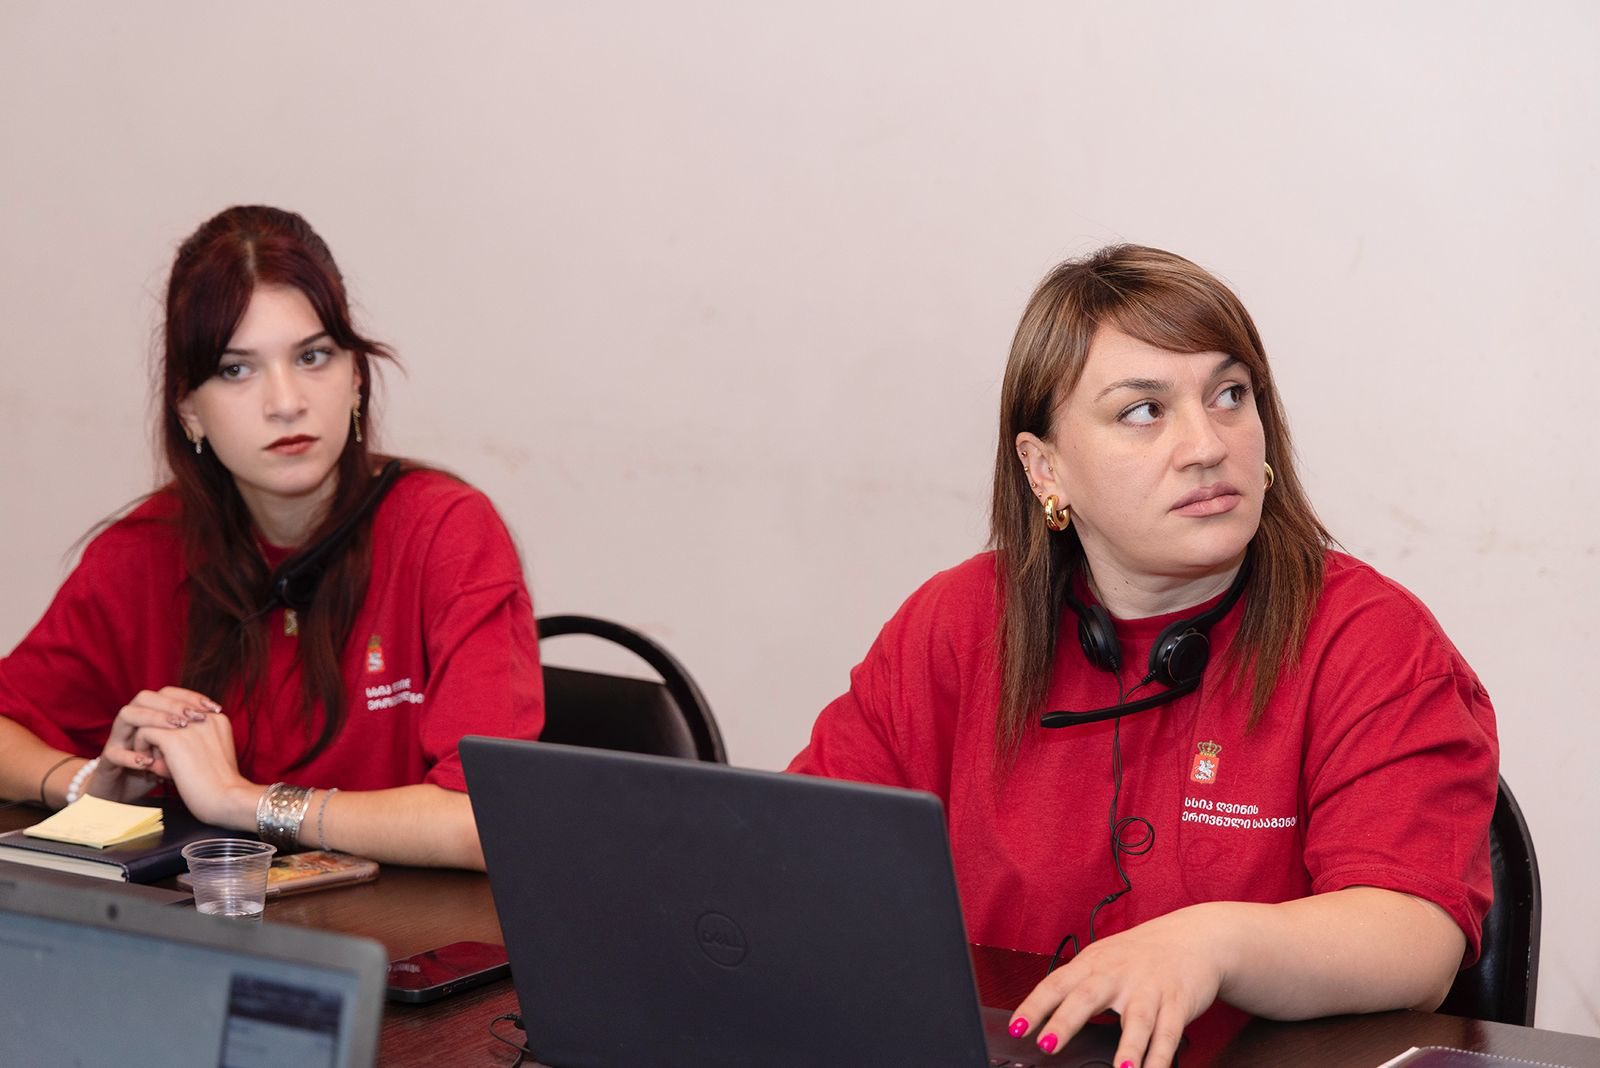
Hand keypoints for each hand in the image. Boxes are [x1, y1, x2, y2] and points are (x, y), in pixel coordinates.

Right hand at [88, 686, 218, 802]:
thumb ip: (190, 733)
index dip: (189, 696)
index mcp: (149, 716)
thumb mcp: (178, 749)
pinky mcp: (108, 761)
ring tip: (174, 731)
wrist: (124, 793)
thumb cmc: (155, 768)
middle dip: (170, 704)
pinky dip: (132, 756)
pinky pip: (114, 753)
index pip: (167, 694)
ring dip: (151, 720)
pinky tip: (149, 762)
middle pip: (145, 698)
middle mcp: (132, 722)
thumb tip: (216, 717)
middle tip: (193, 716)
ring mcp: (117, 739)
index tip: (212, 706)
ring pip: (126, 715)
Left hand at [132, 707, 260, 828]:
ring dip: (147, 737)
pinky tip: (147, 764)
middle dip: (157, 725)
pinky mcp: (172, 738)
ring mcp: (188, 726)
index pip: (184, 703)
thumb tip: (165, 742)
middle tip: (153, 749)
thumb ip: (196, 742)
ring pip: (152, 718)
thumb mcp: (213, 754)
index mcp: (216, 719)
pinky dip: (140, 748)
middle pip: (167, 705)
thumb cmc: (221, 786)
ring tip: (148, 758)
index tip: (168, 745)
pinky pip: (143, 733)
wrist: (226, 799)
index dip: (170, 721)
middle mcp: (203, 716)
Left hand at [1007, 904, 1230, 1067]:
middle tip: (1046, 1046)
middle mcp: (1119, 974)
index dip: (1034, 1006)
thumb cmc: (1141, 954)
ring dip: (1127, 1047)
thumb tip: (1043, 1016)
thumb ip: (1078, 985)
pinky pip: (1169, 1033)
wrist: (1195, 937)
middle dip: (1065, 1022)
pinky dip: (1160, 1057)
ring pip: (1136, 1019)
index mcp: (1094, 963)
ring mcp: (1149, 988)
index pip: (1056, 984)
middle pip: (1088, 997)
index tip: (1017, 1028)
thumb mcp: (1104, 960)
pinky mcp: (1178, 1002)